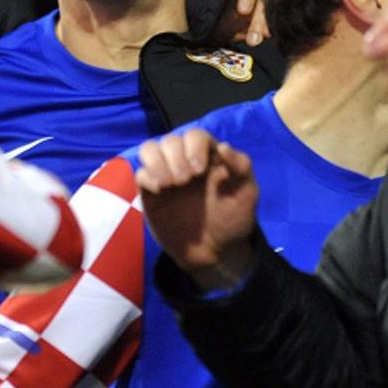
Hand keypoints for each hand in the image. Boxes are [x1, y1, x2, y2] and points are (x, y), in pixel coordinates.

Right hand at [136, 128, 260, 290]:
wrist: (214, 251)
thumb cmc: (232, 219)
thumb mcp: (246, 194)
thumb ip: (241, 167)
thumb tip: (223, 146)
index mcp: (208, 156)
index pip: (195, 135)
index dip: (194, 147)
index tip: (199, 171)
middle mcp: (184, 160)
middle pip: (170, 140)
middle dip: (175, 157)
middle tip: (184, 181)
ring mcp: (166, 174)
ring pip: (150, 149)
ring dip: (156, 161)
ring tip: (168, 184)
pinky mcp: (151, 192)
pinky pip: (140, 174)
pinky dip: (147, 177)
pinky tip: (159, 190)